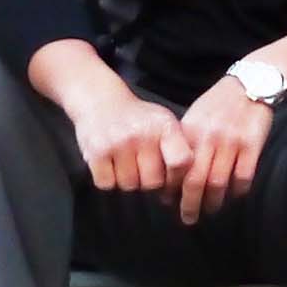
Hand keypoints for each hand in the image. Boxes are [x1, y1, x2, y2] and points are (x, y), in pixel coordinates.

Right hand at [66, 86, 193, 198]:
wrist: (101, 101)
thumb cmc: (138, 119)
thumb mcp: (164, 124)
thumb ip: (179, 148)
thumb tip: (188, 181)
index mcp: (165, 127)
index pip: (180, 162)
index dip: (177, 177)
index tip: (171, 178)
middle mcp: (143, 133)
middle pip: (153, 182)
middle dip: (148, 181)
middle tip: (143, 167)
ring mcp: (118, 142)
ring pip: (129, 185)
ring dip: (128, 180)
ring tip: (126, 162)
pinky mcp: (97, 151)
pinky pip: (107, 184)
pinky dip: (108, 179)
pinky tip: (111, 163)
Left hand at [178, 74, 273, 223]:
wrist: (251, 83)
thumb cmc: (219, 103)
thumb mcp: (196, 115)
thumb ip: (185, 141)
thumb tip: (172, 172)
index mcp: (191, 131)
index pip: (177, 167)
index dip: (172, 189)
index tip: (169, 202)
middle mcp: (209, 138)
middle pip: (195, 180)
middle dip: (189, 204)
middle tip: (187, 218)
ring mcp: (231, 142)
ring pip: (219, 182)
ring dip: (213, 202)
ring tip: (210, 211)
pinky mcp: (253, 144)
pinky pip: (244, 175)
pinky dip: (238, 190)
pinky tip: (234, 195)